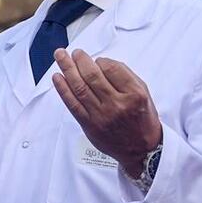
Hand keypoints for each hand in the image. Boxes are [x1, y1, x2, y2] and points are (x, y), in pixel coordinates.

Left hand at [52, 49, 162, 176]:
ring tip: (61, 56)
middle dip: (80, 60)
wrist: (141, 150)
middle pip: (93, 76)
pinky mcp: (89, 125)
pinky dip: (62, 89)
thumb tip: (102, 63)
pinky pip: (72, 104)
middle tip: (74, 52)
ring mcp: (101, 115)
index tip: (97, 59)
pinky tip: (57, 77)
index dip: (101, 60)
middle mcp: (117, 104)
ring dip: (67, 69)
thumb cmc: (142, 119)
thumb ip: (126, 77)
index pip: (112, 68)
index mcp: (134, 94)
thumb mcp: (144, 94)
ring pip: (80, 87)